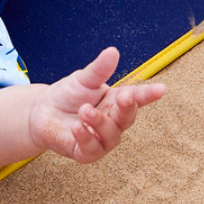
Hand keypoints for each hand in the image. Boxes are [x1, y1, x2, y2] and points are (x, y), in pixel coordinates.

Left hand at [30, 46, 166, 162]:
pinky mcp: (85, 152)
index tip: (162, 89)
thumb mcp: (82, 79)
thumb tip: (112, 51)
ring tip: (85, 110)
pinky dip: (85, 138)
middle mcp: (113, 122)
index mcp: (115, 101)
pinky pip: (91, 149)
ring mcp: (101, 139)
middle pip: (127, 118)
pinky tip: (77, 127)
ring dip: (100, 122)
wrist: (41, 111)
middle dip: (127, 108)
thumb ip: (98, 69)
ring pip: (111, 135)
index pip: (136, 98)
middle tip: (123, 96)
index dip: (149, 94)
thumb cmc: (67, 95)